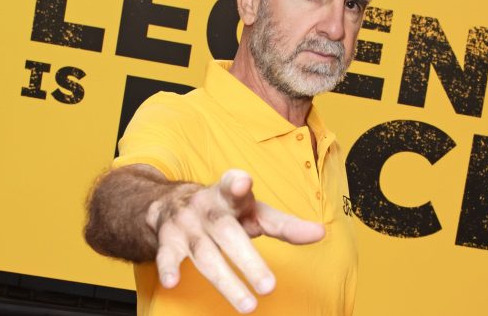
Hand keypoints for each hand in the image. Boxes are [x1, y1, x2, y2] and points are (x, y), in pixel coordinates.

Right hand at [146, 169, 325, 313]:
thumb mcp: (254, 211)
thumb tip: (321, 233)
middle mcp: (207, 208)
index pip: (232, 184)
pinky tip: (172, 283)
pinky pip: (167, 255)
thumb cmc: (226, 209)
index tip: (243, 183)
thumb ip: (285, 224)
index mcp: (229, 195)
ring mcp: (186, 225)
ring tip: (248, 306)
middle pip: (227, 233)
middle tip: (269, 286)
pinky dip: (167, 269)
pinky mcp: (168, 241)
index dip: (237, 183)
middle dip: (248, 260)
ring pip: (205, 254)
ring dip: (226, 281)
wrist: (171, 203)